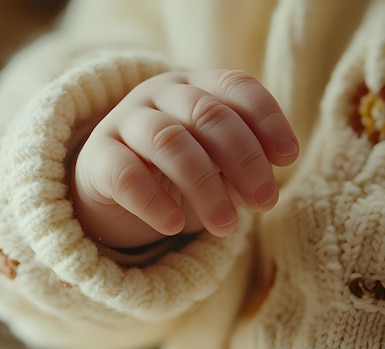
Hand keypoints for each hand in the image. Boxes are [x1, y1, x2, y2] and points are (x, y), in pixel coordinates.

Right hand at [72, 69, 298, 247]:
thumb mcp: (214, 164)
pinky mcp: (96, 157)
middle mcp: (160, 94)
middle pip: (208, 115)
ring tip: (227, 226)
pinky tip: (174, 226)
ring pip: (169, 141)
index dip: (267, 120)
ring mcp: (125, 120)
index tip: (288, 159)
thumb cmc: (176, 171)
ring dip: (206, 186)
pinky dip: (154, 202)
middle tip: (265, 202)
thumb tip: (263, 185)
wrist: (112, 185)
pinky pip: (126, 174)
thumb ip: (239, 167)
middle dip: (244, 160)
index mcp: (195, 86)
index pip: (237, 86)